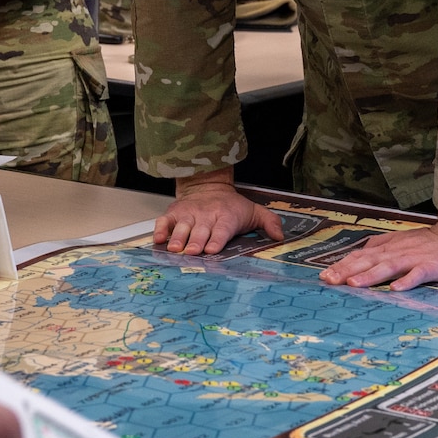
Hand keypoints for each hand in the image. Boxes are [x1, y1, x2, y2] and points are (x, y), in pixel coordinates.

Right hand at [153, 169, 284, 255]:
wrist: (208, 186)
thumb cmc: (230, 206)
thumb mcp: (253, 211)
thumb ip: (269, 222)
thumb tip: (280, 236)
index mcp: (226, 217)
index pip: (222, 229)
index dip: (217, 239)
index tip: (213, 249)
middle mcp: (206, 216)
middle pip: (200, 231)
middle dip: (195, 242)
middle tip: (191, 252)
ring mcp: (189, 214)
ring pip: (182, 227)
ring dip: (178, 238)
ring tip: (174, 249)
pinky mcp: (174, 213)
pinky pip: (164, 221)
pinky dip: (160, 229)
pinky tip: (158, 239)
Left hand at [319, 216, 437, 290]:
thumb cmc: (431, 243)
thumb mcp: (402, 241)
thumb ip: (381, 247)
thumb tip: (359, 254)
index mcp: (390, 247)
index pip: (361, 255)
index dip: (342, 265)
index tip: (324, 276)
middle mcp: (398, 251)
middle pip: (369, 260)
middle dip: (347, 271)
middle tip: (329, 281)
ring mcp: (415, 258)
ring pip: (389, 266)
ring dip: (370, 276)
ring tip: (353, 285)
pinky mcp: (434, 266)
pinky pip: (419, 273)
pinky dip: (407, 280)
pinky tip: (396, 289)